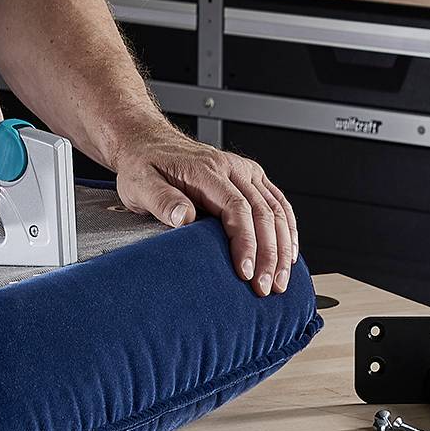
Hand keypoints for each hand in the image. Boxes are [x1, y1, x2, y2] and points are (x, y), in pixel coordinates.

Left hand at [104, 128, 299, 297]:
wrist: (148, 144)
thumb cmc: (144, 166)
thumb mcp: (140, 184)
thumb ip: (162, 201)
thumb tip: (184, 217)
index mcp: (207, 170)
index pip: (236, 208)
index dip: (245, 242)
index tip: (246, 271)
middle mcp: (232, 168)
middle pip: (262, 212)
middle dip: (268, 254)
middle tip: (266, 287)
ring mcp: (244, 171)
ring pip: (276, 210)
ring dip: (282, 248)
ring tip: (280, 281)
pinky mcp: (251, 178)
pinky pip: (278, 203)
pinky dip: (288, 230)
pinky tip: (289, 254)